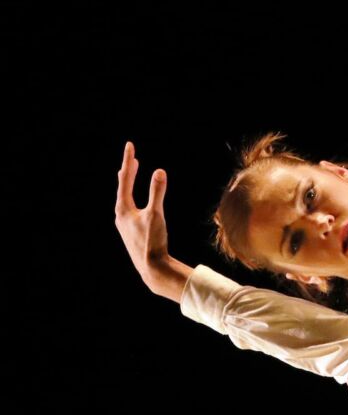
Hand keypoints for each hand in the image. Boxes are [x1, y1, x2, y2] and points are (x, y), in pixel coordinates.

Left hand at [113, 141, 188, 301]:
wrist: (151, 268)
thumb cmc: (153, 241)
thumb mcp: (156, 215)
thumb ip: (157, 192)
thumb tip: (159, 171)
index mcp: (123, 209)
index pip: (125, 179)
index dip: (129, 161)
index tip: (130, 146)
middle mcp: (120, 216)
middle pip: (122, 188)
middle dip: (128, 172)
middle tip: (132, 159)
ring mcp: (125, 225)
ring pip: (125, 199)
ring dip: (129, 185)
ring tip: (129, 175)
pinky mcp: (131, 233)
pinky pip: (130, 209)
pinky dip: (133, 199)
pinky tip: (137, 205)